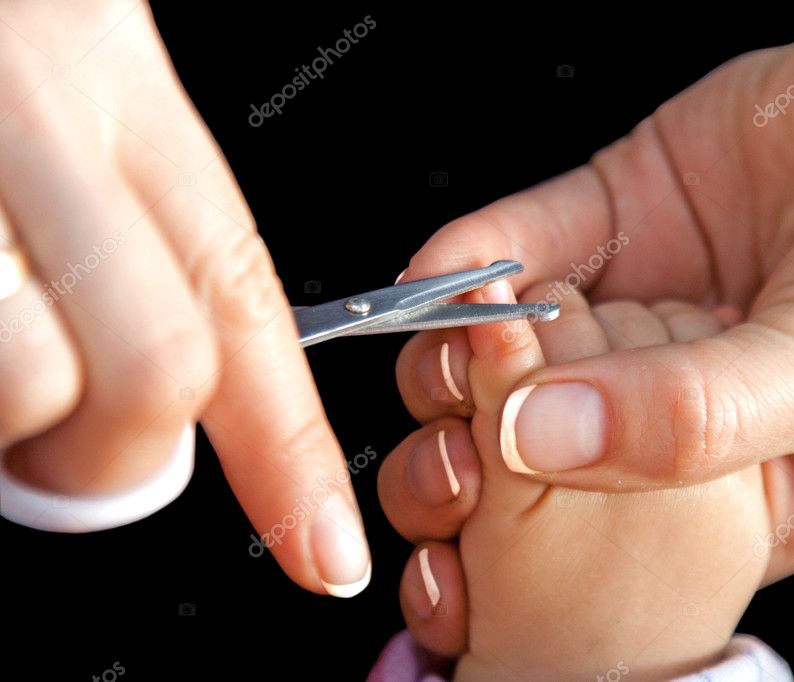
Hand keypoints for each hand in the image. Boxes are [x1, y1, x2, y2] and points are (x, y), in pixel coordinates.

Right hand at [0, 1, 368, 595]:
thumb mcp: (67, 89)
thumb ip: (132, 233)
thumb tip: (168, 394)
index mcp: (116, 85)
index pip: (244, 301)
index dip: (294, 454)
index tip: (329, 552)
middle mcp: (33, 110)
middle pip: (159, 372)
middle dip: (119, 452)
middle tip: (66, 444)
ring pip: (32, 385)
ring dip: (16, 420)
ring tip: (1, 360)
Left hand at [390, 0, 793, 580]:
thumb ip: (691, 421)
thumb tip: (540, 441)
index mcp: (736, 481)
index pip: (600, 532)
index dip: (526, 534)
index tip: (469, 528)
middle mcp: (675, 396)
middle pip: (538, 441)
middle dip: (479, 443)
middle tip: (461, 439)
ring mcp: (644, 301)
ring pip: (515, 344)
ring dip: (466, 349)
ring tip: (464, 346)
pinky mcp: (627, 210)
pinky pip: (531, 237)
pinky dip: (480, 253)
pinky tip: (450, 270)